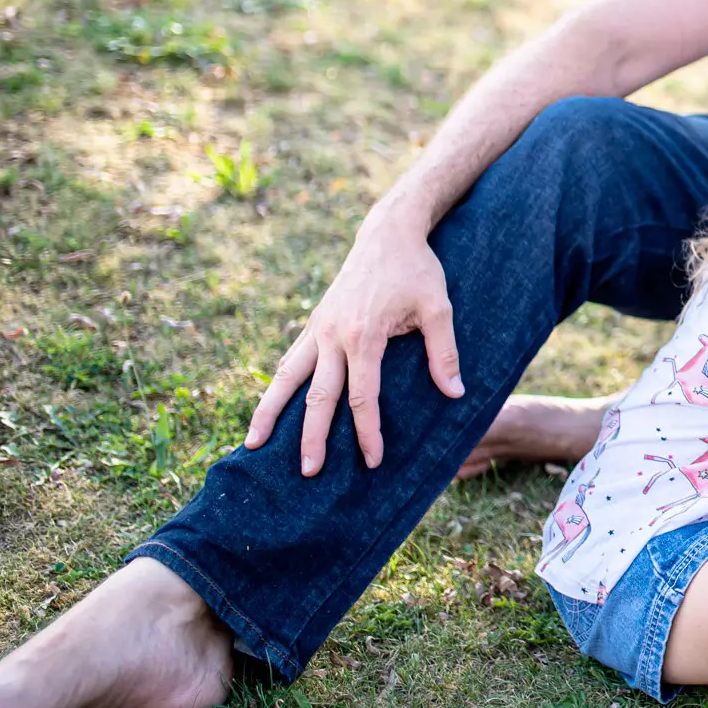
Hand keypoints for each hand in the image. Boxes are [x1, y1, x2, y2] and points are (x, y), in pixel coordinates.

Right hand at [244, 215, 463, 474]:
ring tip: (252, 446)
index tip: (372, 460)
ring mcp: (318, 329)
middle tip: (308, 473)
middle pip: (317, 396)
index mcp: (364, 335)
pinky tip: (268, 410)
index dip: (367, 431)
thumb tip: (455, 394)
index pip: (362, 396)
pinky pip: (289, 362)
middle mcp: (333, 336)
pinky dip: (276, 388)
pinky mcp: (314, 325)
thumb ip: (444, 353)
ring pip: (286, 378)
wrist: (388, 234)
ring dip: (270, 413)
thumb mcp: (439, 308)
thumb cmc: (417, 271)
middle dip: (312, 437)